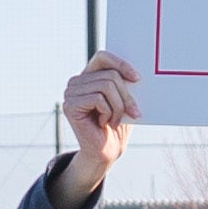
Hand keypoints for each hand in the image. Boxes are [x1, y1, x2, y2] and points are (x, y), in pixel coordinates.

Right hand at [54, 54, 138, 206]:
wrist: (106, 151)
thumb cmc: (117, 125)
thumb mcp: (124, 100)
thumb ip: (124, 83)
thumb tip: (136, 72)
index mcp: (89, 76)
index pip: (103, 57)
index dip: (121, 64)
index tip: (137, 79)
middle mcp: (76, 82)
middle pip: (110, 75)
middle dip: (126, 96)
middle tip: (133, 112)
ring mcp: (70, 93)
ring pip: (106, 86)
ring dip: (118, 107)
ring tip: (115, 120)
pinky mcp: (70, 105)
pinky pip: (98, 99)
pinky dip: (108, 112)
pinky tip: (103, 123)